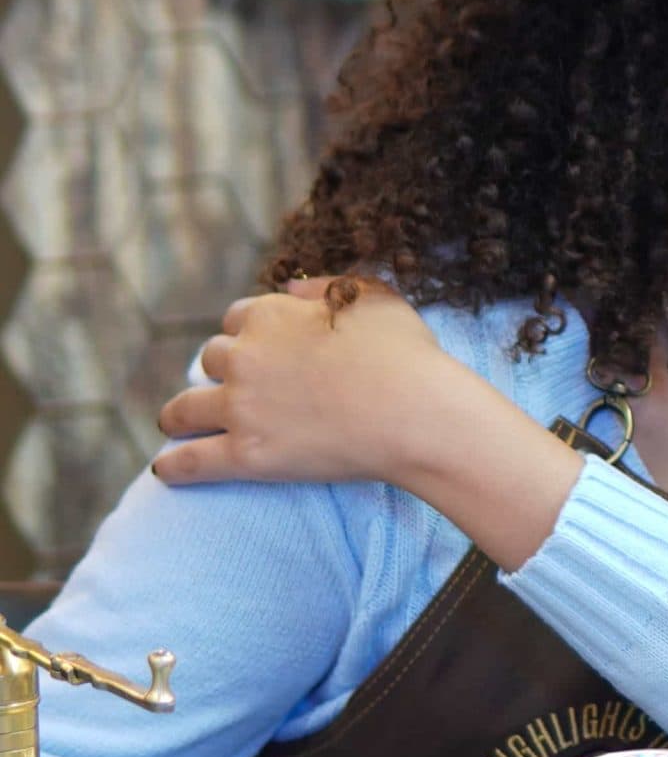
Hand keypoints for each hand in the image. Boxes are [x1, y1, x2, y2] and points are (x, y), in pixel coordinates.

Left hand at [154, 279, 451, 488]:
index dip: (249, 332)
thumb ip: (326, 286)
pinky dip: (174, 466)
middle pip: (212, 359)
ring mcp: (240, 408)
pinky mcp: (245, 455)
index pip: (238, 318)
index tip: (259, 347)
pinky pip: (191, 461)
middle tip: (234, 386)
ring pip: (184, 408)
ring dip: (177, 415)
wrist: (415, 414)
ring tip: (176, 424)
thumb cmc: (405, 354)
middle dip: (221, 369)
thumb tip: (290, 286)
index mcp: (270, 316)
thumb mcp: (374, 298)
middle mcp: (244, 358)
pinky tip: (164, 469)